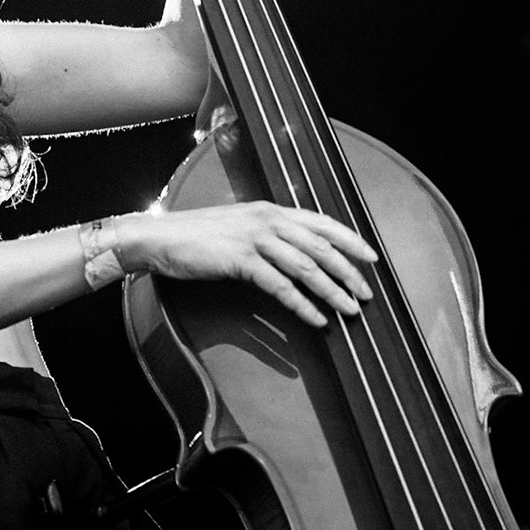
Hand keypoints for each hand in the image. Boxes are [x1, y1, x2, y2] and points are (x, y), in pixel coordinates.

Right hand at [115, 201, 378, 327]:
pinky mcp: (240, 260)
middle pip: (320, 246)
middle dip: (348, 271)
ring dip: (332, 290)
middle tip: (367, 293)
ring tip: (349, 310)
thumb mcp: (238, 226)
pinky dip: (302, 304)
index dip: (349, 240)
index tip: (371, 258)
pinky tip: (316, 319)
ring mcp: (254, 238)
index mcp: (269, 210)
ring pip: (306, 266)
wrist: (159, 238)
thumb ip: (266, 234)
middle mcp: (267, 219)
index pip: (321, 222)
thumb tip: (293, 251)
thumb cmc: (196, 236)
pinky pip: (280, 286)